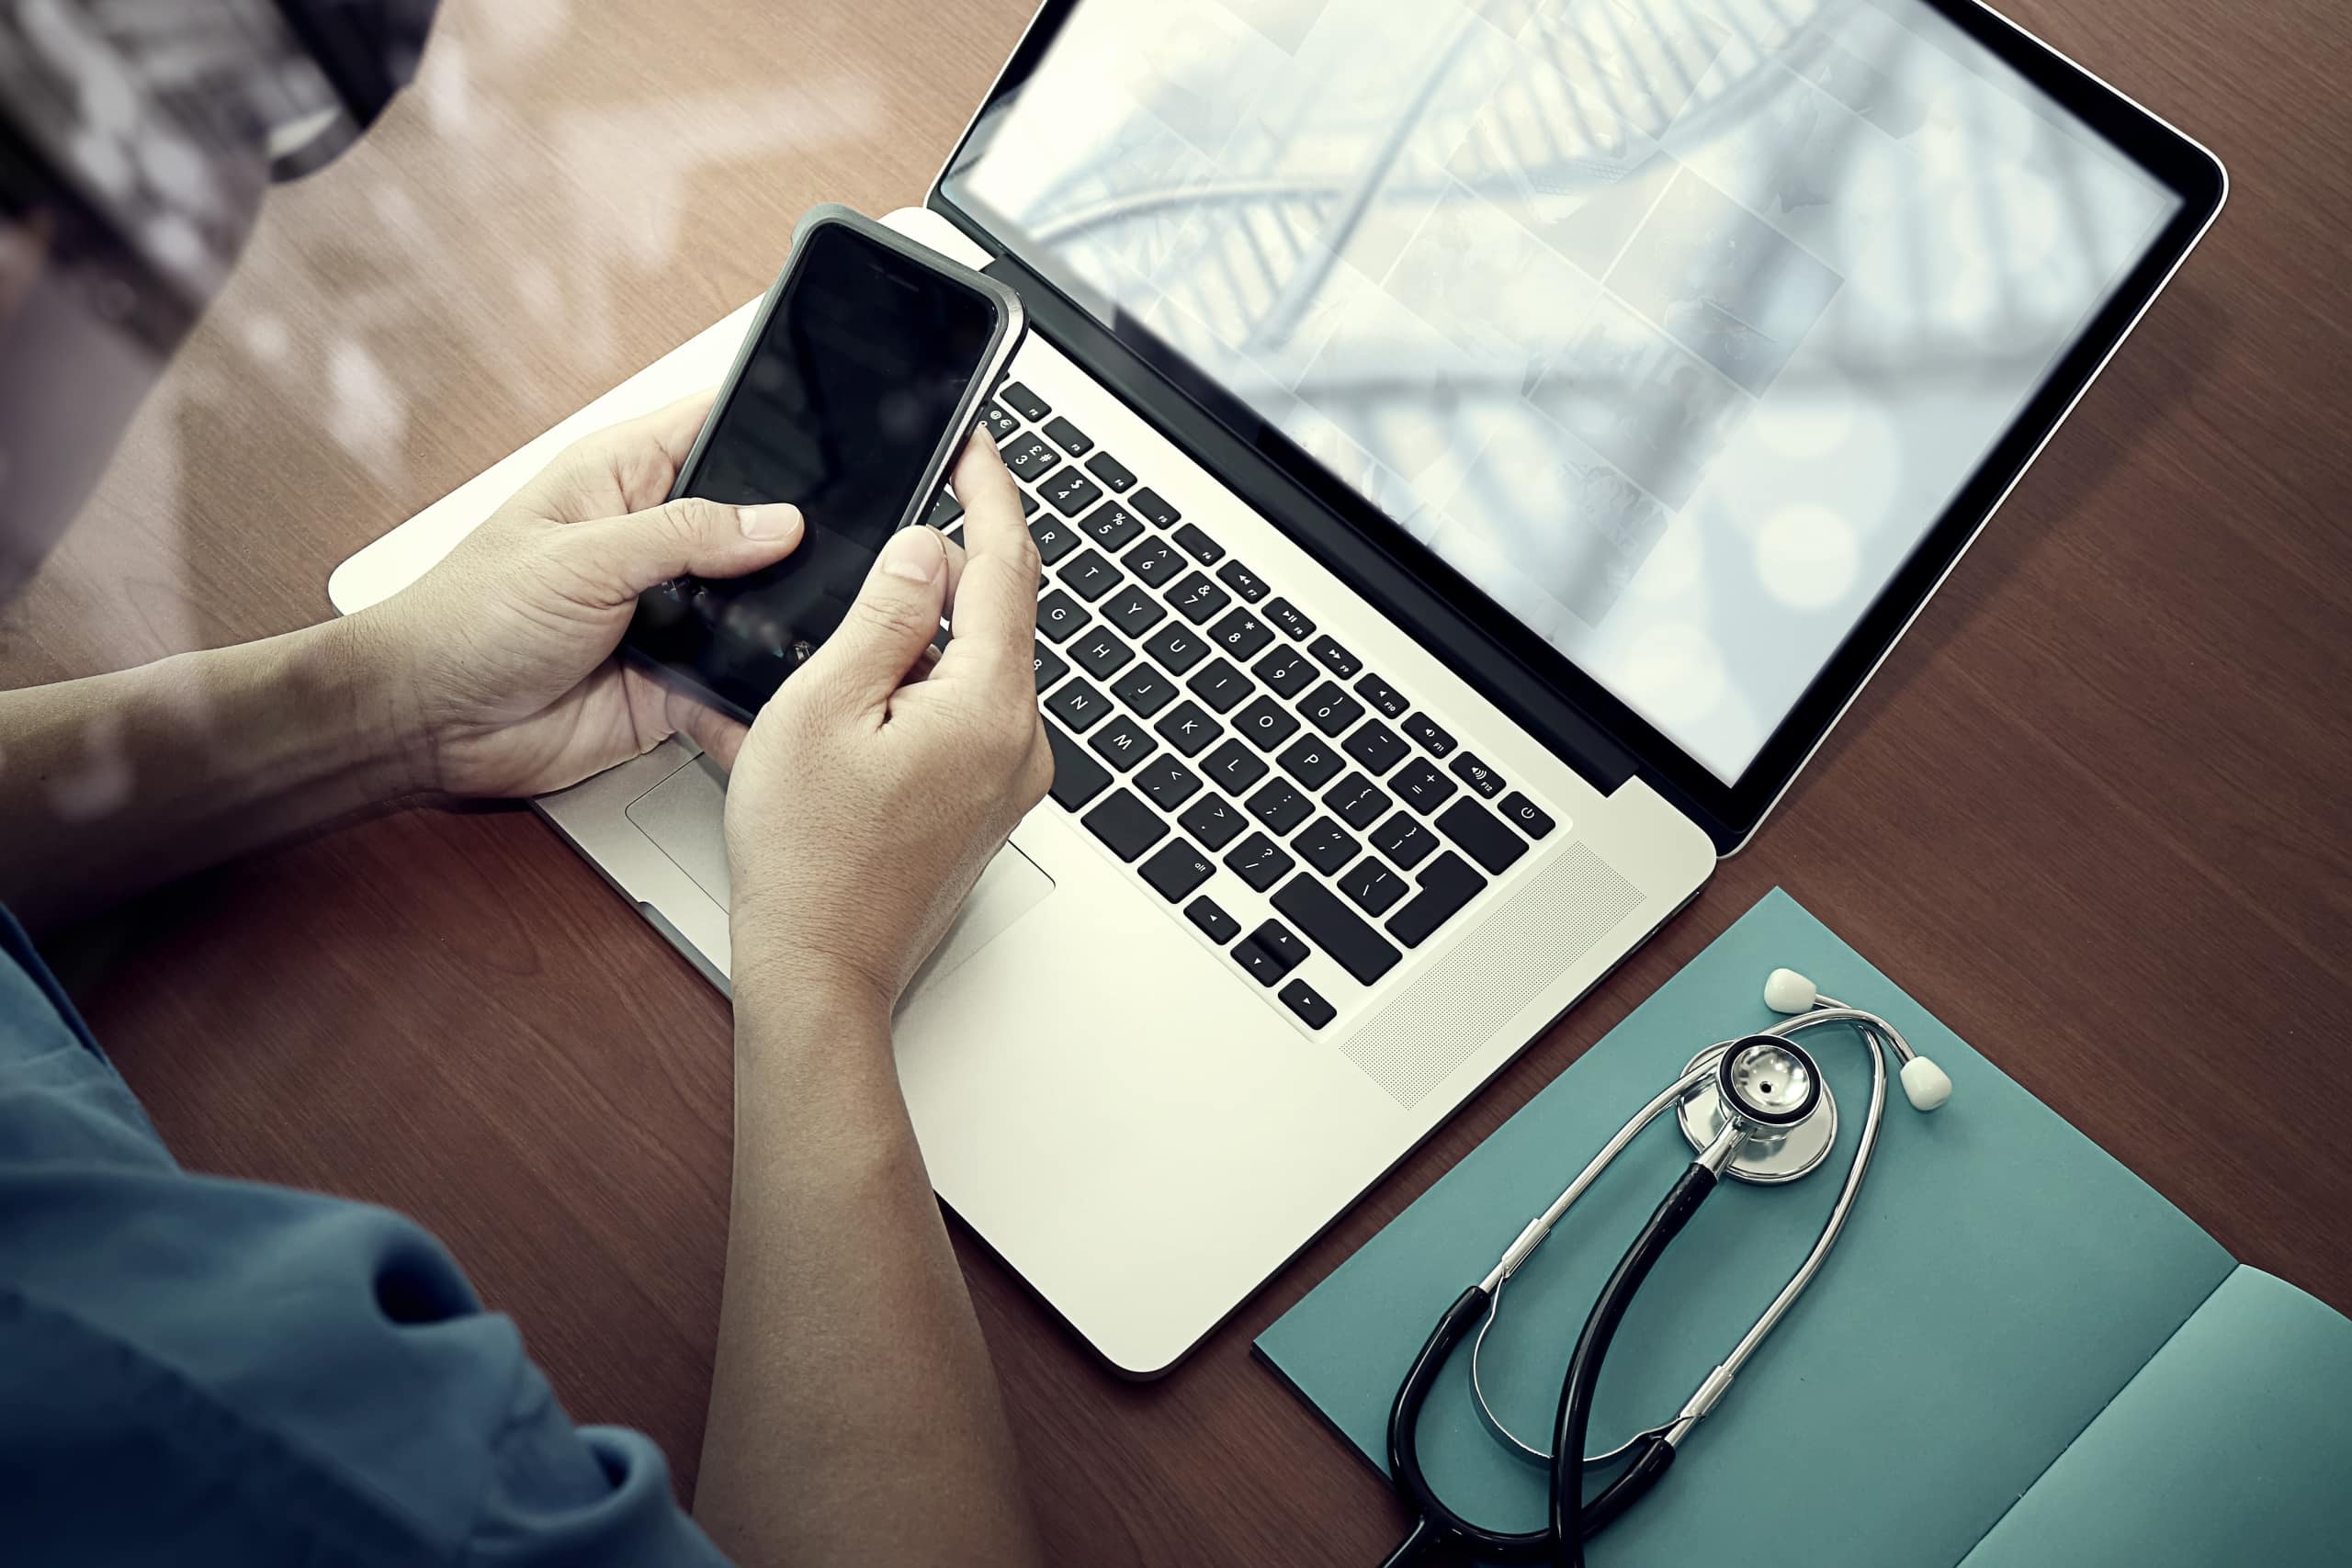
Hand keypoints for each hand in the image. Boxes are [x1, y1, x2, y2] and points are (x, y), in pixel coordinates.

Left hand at [357, 392, 803, 797]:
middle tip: (850, 543)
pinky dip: (764, 680)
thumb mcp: (581, 558)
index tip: (842, 433)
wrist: (431, 724)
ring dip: (785, 611)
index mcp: (625, 476)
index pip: (718, 423)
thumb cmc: (468, 619)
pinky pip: (742, 673)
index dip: (778, 420)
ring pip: (761, 599)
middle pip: (757, 517)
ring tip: (826, 613)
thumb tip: (776, 521)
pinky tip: (790, 678)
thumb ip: (683, 535)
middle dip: (799, 532)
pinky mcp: (678, 673)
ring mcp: (671, 607)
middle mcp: (656, 538)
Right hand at [719, 431, 1050, 1017]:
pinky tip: (861, 706)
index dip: (990, 491)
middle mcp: (1020, 741)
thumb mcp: (822, 708)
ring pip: (979, 665)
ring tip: (842, 657)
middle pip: (1000, 614)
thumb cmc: (809, 860)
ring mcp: (1011, 778)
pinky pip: (969, 713)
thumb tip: (924, 551)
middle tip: (902, 517)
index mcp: (988, 706)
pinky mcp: (990, 803)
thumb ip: (883, 616)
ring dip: (925, 636)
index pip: (1005, 565)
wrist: (823, 970)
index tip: (976, 446)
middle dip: (951, 561)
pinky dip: (924, 687)